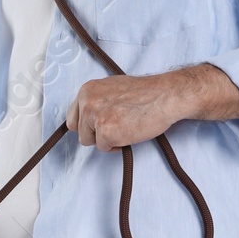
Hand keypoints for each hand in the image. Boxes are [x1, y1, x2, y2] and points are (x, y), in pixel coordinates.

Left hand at [66, 63, 238, 149]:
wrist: (165, 96)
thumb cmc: (145, 93)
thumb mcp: (112, 89)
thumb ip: (97, 100)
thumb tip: (86, 117)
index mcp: (87, 90)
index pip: (72, 117)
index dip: (87, 125)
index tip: (98, 127)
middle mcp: (87, 101)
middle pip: (79, 132)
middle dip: (95, 134)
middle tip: (115, 128)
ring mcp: (95, 117)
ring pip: (90, 142)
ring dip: (106, 140)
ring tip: (124, 129)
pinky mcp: (106, 132)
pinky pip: (104, 148)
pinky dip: (117, 146)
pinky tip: (130, 134)